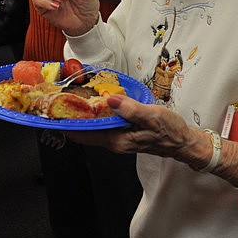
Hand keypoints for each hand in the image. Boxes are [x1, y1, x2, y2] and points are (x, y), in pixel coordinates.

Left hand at [68, 95, 198, 159]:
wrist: (183, 142)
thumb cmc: (170, 132)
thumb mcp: (152, 117)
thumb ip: (131, 109)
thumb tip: (110, 100)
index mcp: (117, 140)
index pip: (83, 134)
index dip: (67, 124)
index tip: (54, 112)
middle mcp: (114, 141)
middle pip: (85, 131)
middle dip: (71, 116)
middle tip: (59, 97)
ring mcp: (118, 137)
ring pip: (93, 127)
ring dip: (82, 114)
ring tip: (72, 96)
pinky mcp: (123, 132)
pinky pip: (103, 123)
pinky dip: (96, 113)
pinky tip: (95, 100)